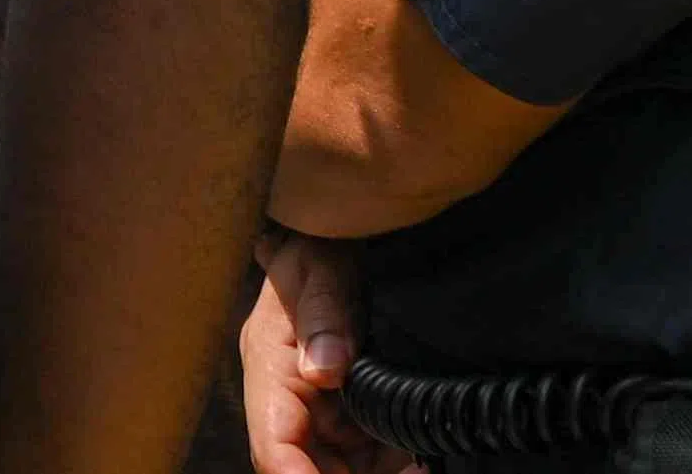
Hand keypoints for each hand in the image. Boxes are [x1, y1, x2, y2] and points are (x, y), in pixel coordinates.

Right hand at [244, 236, 399, 473]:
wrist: (337, 241)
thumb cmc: (321, 250)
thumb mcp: (322, 268)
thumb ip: (323, 314)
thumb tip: (324, 370)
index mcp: (270, 371)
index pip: (272, 444)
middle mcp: (290, 402)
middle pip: (308, 469)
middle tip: (411, 473)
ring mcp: (320, 413)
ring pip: (341, 469)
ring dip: (379, 472)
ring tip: (420, 466)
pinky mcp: (347, 416)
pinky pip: (367, 457)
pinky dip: (393, 463)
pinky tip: (421, 459)